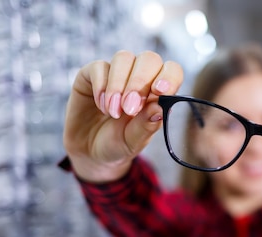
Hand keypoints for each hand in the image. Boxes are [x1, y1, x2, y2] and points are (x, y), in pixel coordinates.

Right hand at [63, 50, 182, 182]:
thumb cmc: (118, 145)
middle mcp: (139, 77)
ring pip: (124, 58)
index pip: (172, 71)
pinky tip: (101, 106)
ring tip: (113, 112)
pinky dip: (101, 86)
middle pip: (148, 59)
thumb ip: (146, 125)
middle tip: (129, 109)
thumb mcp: (134, 141)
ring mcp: (116, 73)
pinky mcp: (91, 75)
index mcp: (158, 92)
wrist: (89, 153)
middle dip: (140, 82)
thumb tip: (159, 107)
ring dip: (119, 85)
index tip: (159, 91)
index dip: (169, 76)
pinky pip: (99, 67)